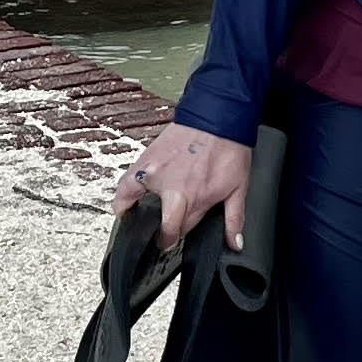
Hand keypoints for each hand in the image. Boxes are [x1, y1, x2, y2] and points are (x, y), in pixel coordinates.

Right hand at [113, 122, 252, 248]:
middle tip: (164, 235)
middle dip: (164, 235)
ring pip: (139, 207)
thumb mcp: (238, 187)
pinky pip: (125, 185)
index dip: (178, 236)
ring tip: (143, 219)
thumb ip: (234, 219)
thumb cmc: (229, 149)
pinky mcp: (145, 161)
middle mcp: (174, 190)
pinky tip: (124, 206)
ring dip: (141, 216)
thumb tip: (234, 243)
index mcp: (196, 199)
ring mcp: (156, 175)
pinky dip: (122, 199)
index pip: (181, 230)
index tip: (175, 238)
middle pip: (163, 225)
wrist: (217, 117)